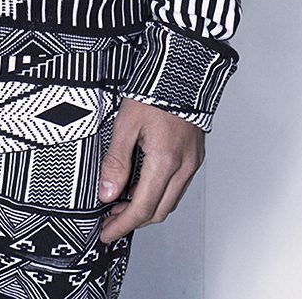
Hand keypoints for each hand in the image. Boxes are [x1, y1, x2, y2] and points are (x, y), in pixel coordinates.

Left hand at [97, 97, 204, 242]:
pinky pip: (178, 186)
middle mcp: (183, 166)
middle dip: (133, 221)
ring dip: (147, 208)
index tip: (106, 233)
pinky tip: (142, 185)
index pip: (142, 208)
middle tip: (110, 220)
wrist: (183, 69)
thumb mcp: (126, 122)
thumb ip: (116, 161)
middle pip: (158, 211)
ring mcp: (192, 162)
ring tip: (122, 203)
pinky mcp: (195, 154)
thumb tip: (107, 193)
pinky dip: (159, 193)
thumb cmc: (155, 89)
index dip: (122, 225)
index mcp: (165, 161)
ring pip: (170, 201)